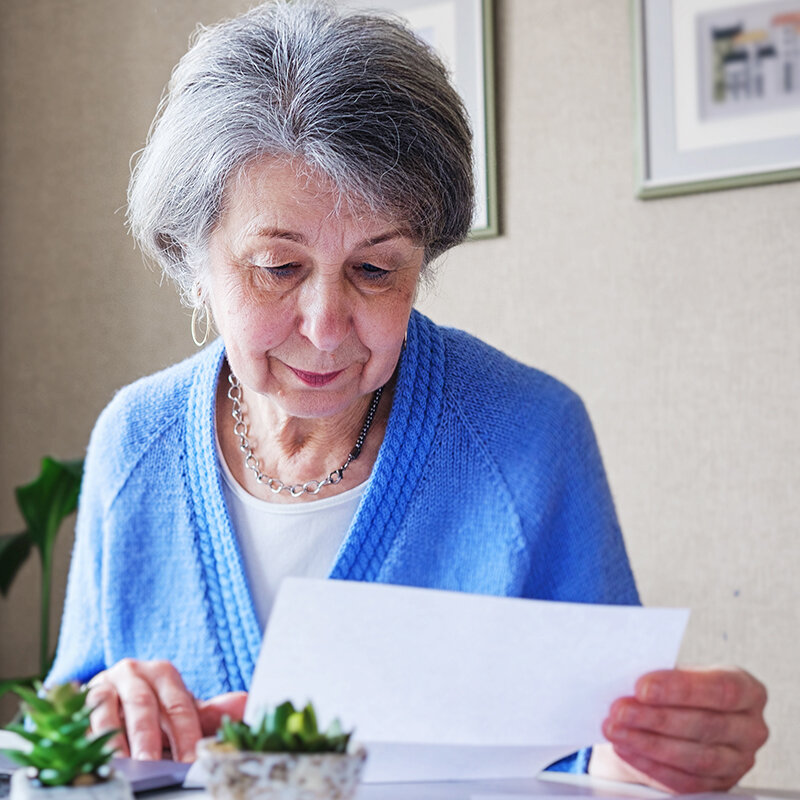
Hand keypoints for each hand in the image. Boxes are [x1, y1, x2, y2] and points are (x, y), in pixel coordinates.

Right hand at [86, 659, 246, 761]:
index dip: (185, 734)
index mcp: (163, 673)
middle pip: (143, 705)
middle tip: (153, 766)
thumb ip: (210, 711)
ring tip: (123, 766)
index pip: (178, 704)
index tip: (189, 761)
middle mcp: (133, 673)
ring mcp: (104, 684)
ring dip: (115, 740)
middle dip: (148, 738)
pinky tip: (95, 756)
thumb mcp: (179, 706)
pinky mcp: (79, 699)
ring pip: (108, 710)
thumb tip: (245, 703)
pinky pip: (82, 719)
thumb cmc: (152, 704)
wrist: (112, 691)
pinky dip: (88, 737)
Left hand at [596, 667, 767, 792]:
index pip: (722, 689)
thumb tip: (626, 675)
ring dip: (649, 743)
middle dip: (657, 718)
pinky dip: (650, 765)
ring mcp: (738, 761)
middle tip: (620, 710)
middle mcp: (749, 727)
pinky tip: (626, 749)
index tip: (642, 687)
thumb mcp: (673, 676)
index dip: (681, 689)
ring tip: (616, 729)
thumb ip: (660, 677)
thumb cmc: (674, 691)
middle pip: (706, 725)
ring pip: (696, 757)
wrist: (672, 721)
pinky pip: (685, 781)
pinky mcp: (719, 786)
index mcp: (746, 690)